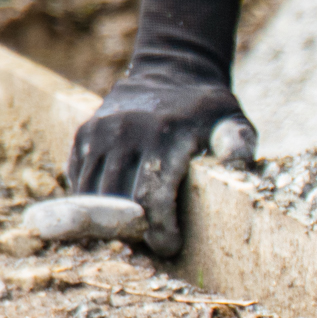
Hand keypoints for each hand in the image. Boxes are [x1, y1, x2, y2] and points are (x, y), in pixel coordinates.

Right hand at [66, 0, 254, 258]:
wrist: (171, 70)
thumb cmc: (207, 109)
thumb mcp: (231, 121)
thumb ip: (238, 143)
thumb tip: (239, 165)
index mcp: (165, 135)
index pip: (153, 196)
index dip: (159, 229)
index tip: (169, 247)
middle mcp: (127, 132)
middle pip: (117, 200)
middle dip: (131, 231)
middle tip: (147, 247)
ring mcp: (101, 132)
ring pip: (90, 192)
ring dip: (105, 221)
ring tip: (128, 235)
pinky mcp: (84, 133)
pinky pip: (78, 177)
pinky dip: (89, 201)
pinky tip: (110, 214)